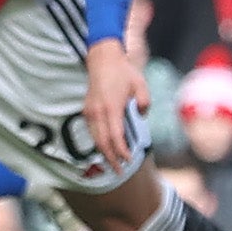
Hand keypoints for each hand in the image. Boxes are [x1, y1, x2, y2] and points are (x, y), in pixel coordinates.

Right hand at [83, 39, 148, 172]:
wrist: (102, 59)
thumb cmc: (123, 72)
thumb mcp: (141, 85)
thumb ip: (144, 104)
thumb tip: (141, 116)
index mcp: (112, 107)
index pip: (116, 137)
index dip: (122, 151)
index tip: (129, 159)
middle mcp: (98, 112)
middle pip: (102, 143)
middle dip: (111, 159)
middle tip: (120, 171)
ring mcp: (90, 111)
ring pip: (95, 139)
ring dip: (104, 153)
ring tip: (113, 163)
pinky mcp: (87, 110)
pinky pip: (92, 131)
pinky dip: (99, 143)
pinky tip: (107, 148)